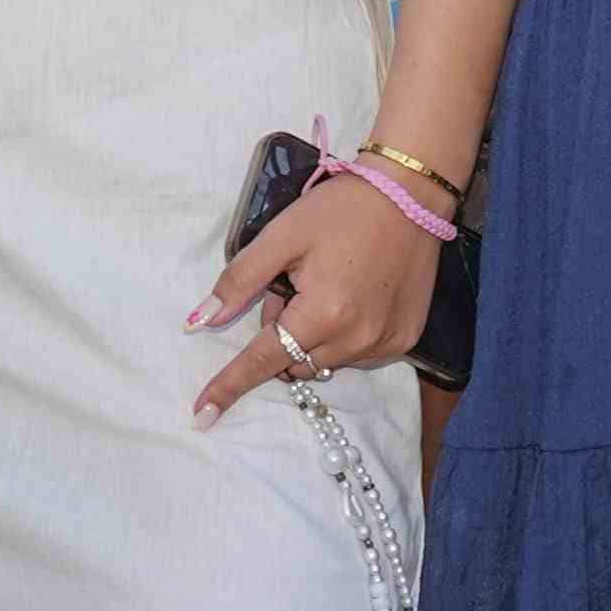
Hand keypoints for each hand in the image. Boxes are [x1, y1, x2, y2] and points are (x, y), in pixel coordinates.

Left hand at [188, 171, 435, 424]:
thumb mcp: (282, 236)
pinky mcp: (405, 340)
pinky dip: (343, 336)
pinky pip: (357, 355)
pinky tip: (355, 295)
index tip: (202, 416)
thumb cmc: (341, 209)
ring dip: (313, 336)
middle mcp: (356, 340)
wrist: (411, 193)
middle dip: (282, 333)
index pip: (263, 360)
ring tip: (328, 285)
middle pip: (293, 362)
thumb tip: (199, 322)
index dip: (229, 385)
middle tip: (294, 284)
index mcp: (322, 314)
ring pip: (324, 361)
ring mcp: (385, 343)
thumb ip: (240, 282)